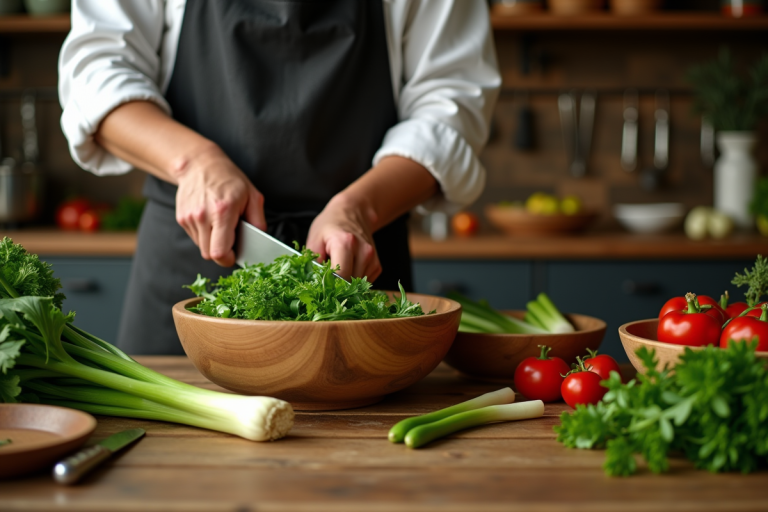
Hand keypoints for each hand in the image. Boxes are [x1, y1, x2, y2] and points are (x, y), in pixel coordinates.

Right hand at [174, 146, 265, 266]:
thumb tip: (260, 240)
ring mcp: (190, 217)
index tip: (235, 255)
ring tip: (220, 226)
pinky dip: (204, 235)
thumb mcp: (252, 195)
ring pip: (201, 247)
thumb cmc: (229, 179)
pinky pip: (195, 238)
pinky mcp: (181, 218)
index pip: (220, 252)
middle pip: (209, 254)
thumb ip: (258, 220)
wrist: (199, 164)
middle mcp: (203, 216)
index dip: (228, 259)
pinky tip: (210, 221)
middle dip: (222, 253)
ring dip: (212, 243)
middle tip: (230, 241)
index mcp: (223, 211)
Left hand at [306, 195, 381, 281]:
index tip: (320, 286)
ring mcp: (372, 259)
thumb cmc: (330, 225)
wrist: (353, 212)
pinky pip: (364, 283)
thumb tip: (314, 283)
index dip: (329, 286)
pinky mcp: (377, 265)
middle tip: (326, 278)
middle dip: (336, 287)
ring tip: (337, 270)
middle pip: (349, 284)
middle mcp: (363, 251)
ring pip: (357, 286)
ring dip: (345, 284)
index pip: (340, 277)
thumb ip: (312, 262)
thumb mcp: (314, 239)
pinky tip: (348, 268)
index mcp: (345, 243)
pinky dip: (354, 281)